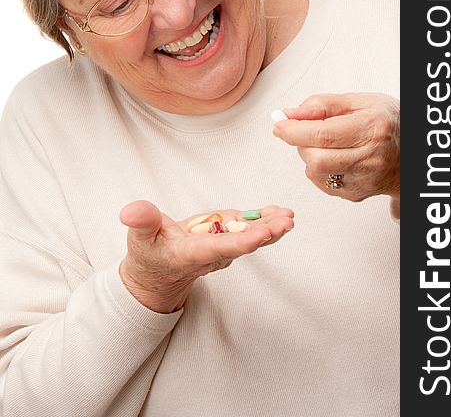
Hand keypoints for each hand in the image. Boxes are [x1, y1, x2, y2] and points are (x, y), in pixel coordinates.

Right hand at [119, 201, 293, 312]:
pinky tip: (277, 212)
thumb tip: (132, 211)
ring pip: (249, 236)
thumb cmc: (148, 254)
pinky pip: (246, 230)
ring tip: (288, 216)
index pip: (220, 248)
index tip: (263, 234)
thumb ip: (141, 223)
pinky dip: (263, 220)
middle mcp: (212, 253)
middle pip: (242, 243)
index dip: (242, 242)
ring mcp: (221, 246)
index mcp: (192, 254)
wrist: (158, 270)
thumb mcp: (139, 238)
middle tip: (286, 223)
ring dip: (270, 227)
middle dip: (266, 234)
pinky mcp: (224, 237)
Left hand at [273, 93, 399, 203]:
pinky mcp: (356, 194)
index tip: (279, 123)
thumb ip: (322, 105)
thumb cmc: (386, 122)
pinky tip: (332, 157)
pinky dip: (318, 169)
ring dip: (309, 156)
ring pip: (316, 173)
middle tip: (304, 131)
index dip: (293, 130)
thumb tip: (290, 114)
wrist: (411, 153)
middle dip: (300, 144)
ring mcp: (364, 180)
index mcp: (372, 129)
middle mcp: (370, 158)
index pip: (323, 134)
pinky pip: (322, 183)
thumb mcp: (359, 101)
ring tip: (323, 144)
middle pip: (316, 159)